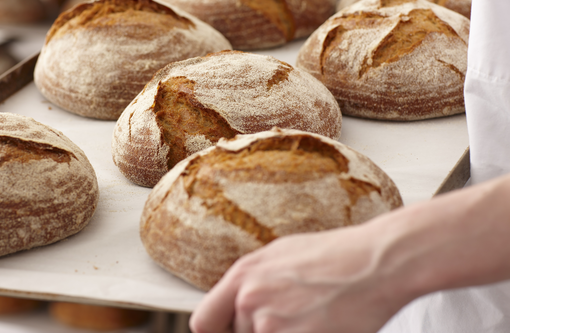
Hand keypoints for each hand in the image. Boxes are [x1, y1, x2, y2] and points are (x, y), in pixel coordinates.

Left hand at [189, 227, 407, 332]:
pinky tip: (325, 326)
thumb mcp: (281, 256)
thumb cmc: (338, 256)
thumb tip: (238, 306)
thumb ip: (253, 284)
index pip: (203, 323)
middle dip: (263, 332)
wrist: (378, 262)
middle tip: (295, 317)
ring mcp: (272, 324)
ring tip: (315, 318)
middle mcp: (250, 299)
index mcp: (243, 275)